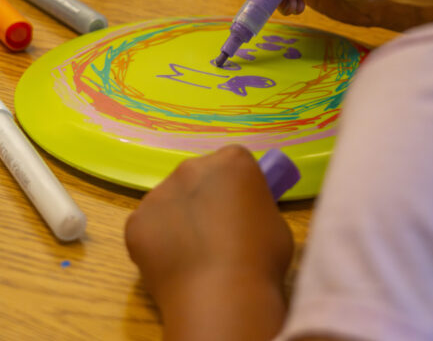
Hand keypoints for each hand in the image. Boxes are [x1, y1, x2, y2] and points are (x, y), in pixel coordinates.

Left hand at [125, 146, 292, 337]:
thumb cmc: (260, 258)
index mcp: (231, 160)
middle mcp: (191, 167)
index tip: (240, 211)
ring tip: (193, 256)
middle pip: (197, 177)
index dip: (236, 187)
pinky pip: (148, 228)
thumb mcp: (274, 222)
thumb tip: (238, 219)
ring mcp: (159, 193)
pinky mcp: (135, 222)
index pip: (232, 163)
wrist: (222, 295)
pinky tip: (173, 266)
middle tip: (215, 234)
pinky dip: (157, 244)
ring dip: (178, 220)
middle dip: (203, 198)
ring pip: (169, 202)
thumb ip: (252, 208)